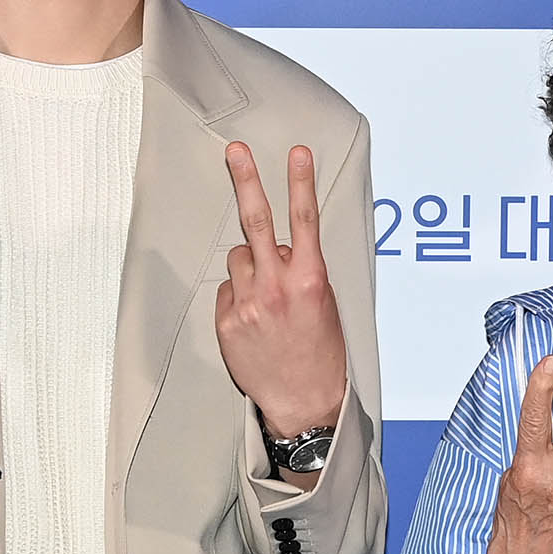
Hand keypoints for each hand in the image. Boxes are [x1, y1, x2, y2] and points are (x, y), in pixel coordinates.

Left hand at [214, 143, 346, 441]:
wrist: (303, 401)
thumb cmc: (321, 353)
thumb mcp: (325, 304)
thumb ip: (303, 271)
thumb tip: (281, 248)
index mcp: (310, 280)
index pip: (305, 221)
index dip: (300, 182)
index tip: (297, 153)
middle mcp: (277, 287)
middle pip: (257, 222)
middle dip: (247, 181)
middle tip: (236, 152)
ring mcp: (248, 303)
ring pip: (239, 257)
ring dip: (250, 266)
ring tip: (267, 296)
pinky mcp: (227, 320)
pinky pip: (227, 289)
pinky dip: (238, 295)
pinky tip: (254, 318)